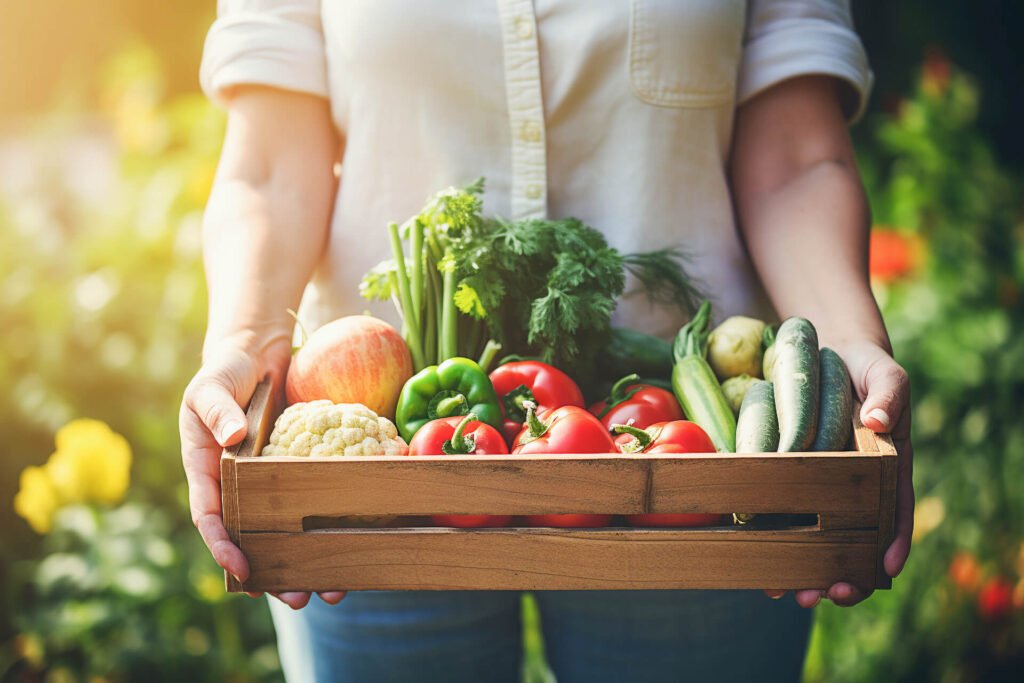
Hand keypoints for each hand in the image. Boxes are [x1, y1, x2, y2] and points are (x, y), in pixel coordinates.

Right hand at [179, 333, 346, 608]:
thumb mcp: (212, 386)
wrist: (257, 354)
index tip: (241, 569)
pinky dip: (328, 528)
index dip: (223, 546)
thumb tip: (234, 437)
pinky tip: (354, 547)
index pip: (211, 519)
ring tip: (334, 589)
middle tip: (299, 598)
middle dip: (274, 574)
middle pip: (253, 540)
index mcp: (208, 473)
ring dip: (308, 562)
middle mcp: (238, 487)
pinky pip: (313, 506)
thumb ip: (218, 410)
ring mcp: (269, 484)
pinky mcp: (299, 473)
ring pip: (286, 532)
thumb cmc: (226, 371)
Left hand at [773, 341, 912, 607]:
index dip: (893, 543)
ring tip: (788, 592)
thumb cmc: (863, 369)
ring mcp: (825, 489)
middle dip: (846, 574)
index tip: (884, 568)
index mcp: (888, 471)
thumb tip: (879, 420)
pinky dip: (777, 542)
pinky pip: (786, 516)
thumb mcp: (884, 374)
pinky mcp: (792, 483)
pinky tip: (760, 563)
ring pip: (821, 541)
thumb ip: (889, 393)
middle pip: (858, 543)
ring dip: (806, 571)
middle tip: (827, 593)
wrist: (828, 357)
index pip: (895, 514)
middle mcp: (858, 488)